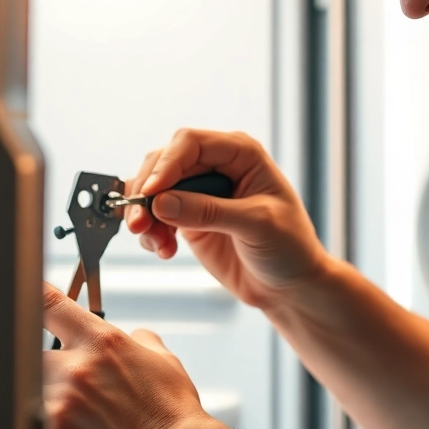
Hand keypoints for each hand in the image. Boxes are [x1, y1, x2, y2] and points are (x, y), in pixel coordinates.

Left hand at [42, 283, 228, 428]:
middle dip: (47, 369)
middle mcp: (77, 367)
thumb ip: (141, 340)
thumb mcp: (163, 362)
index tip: (25, 294)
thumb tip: (135, 335)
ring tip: (78, 417)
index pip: (49, 303)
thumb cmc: (171, 413)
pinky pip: (35, 425)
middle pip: (33, 353)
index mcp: (101, 341)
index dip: (32, 295)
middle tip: (72, 388)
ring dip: (47, 401)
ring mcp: (61, 401)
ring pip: (32, 391)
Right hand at [123, 129, 330, 310]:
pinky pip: (155, 215)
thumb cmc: (289, 246)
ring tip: (155, 243)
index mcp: (241, 153)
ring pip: (154, 189)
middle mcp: (217, 166)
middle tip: (139, 224)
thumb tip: (161, 203)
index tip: (150, 193)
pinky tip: (163, 251)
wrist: (290, 285)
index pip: (190, 143)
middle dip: (146, 191)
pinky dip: (150, 232)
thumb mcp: (256, 225)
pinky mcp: (188, 217)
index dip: (166, 164)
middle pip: (164, 162)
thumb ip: (208, 212)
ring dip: (144, 214)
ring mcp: (200, 192)